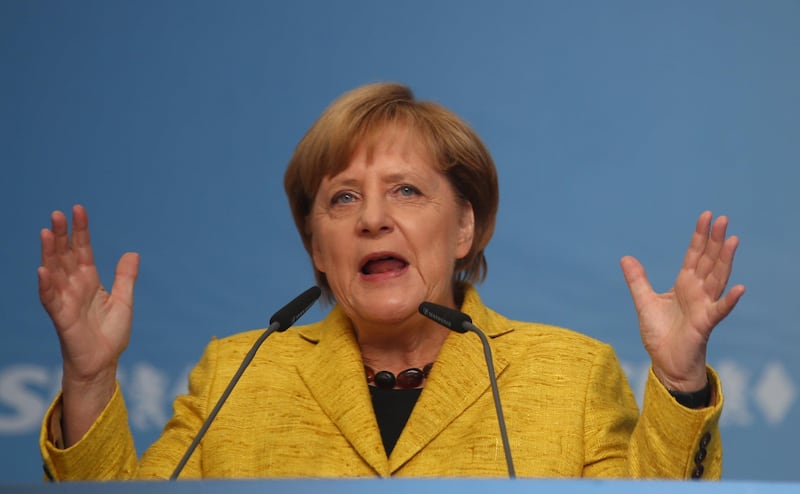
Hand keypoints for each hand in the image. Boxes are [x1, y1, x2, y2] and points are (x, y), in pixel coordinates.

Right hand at [38, 205, 138, 443]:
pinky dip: (46, 284)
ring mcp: (65, 300)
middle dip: (62, 235)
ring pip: (54, 271)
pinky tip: (43, 269)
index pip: (82, 250)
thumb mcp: (124, 301)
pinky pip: (50, 298)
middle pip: (65, 255)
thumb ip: (125, 277)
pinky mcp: (61, 317)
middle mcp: (74, 286)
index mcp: (90, 280)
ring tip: (47, 232)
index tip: (78, 209)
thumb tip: (132, 252)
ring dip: (49, 253)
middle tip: (57, 213)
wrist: (104, 362)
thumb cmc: (110, 334)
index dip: (80, 230)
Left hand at [620, 211, 744, 391]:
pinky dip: (729, 300)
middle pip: (708, 261)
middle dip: (715, 240)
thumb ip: (637, 280)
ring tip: (732, 240)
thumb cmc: (660, 333)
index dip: (700, 236)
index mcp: (684, 284)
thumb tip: (626, 257)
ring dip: (725, 260)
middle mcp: (697, 291)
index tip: (706, 216)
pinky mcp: (704, 323)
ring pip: (717, 278)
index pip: (694, 255)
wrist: (666, 362)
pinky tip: (739, 288)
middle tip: (723, 218)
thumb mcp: (644, 302)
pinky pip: (719, 310)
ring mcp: (703, 306)